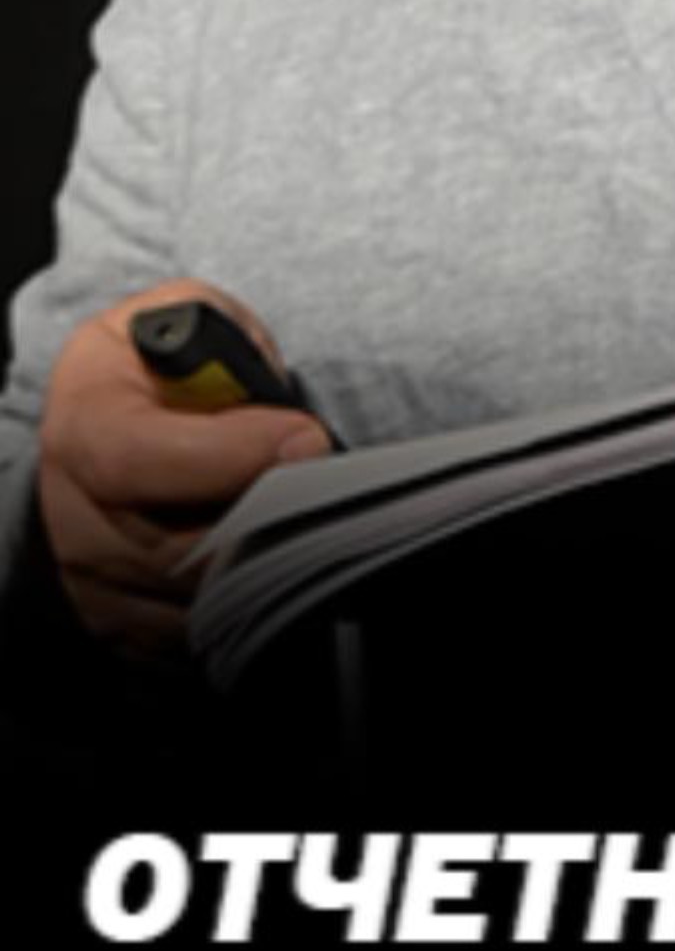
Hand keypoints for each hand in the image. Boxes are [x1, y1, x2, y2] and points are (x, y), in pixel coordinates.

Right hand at [38, 281, 331, 660]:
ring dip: (263, 563)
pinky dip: (241, 602)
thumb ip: (228, 342)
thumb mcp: (186, 314)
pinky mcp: (119, 624)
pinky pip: (192, 636)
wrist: (110, 422)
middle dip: (268, 518)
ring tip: (304, 519)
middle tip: (325, 488)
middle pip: (182, 548)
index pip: (139, 461)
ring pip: (198, 600)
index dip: (230, 455)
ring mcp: (94, 580)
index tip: (304, 436)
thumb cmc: (156, 365)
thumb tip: (274, 409)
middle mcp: (74, 514)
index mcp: (84, 427)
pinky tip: (271, 557)